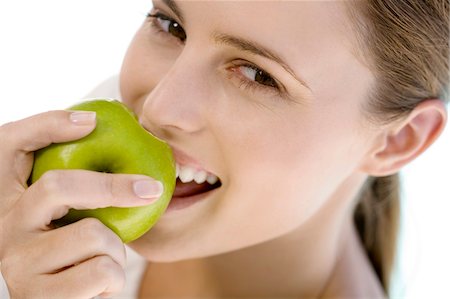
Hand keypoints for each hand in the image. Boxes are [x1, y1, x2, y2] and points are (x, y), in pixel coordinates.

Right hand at [0, 110, 158, 297]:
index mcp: (7, 195)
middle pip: (57, 186)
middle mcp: (3, 224)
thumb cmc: (69, 252)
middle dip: (114, 186)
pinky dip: (114, 278)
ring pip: (92, 234)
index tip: (92, 121)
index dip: (49, 124)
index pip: (10, 142)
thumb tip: (119, 134)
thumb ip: (79, 183)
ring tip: (106, 258)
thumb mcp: (66, 214)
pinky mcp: (36, 296)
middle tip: (151, 188)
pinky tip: (101, 284)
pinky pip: (101, 272)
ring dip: (117, 247)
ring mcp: (16, 261)